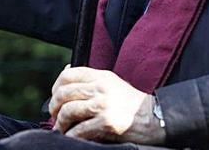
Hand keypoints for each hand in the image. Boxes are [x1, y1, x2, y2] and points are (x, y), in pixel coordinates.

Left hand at [48, 66, 164, 144]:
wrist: (153, 118)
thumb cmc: (130, 103)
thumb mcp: (111, 82)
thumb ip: (91, 79)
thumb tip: (65, 73)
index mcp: (101, 76)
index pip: (68, 75)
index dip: (56, 87)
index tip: (55, 97)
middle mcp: (101, 88)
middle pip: (64, 93)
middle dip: (54, 107)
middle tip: (55, 115)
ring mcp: (103, 105)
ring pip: (68, 111)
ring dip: (60, 122)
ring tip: (62, 128)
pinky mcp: (106, 123)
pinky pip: (79, 130)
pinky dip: (71, 135)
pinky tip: (71, 136)